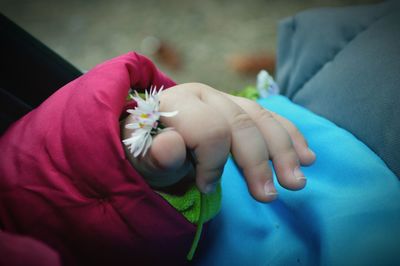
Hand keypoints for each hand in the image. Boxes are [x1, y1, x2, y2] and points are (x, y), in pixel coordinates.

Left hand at [122, 83, 315, 201]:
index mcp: (178, 104)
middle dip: (258, 162)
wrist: (152, 137)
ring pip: (262, 119)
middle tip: (268, 196)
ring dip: (284, 152)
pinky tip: (306, 156)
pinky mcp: (240, 108)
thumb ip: (154, 155)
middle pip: (241, 123)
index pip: (210, 129)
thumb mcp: (142, 160)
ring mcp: (225, 99)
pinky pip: (271, 117)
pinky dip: (290, 137)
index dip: (213, 163)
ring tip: (297, 181)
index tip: (205, 187)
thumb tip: (172, 146)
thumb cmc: (147, 152)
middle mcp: (205, 95)